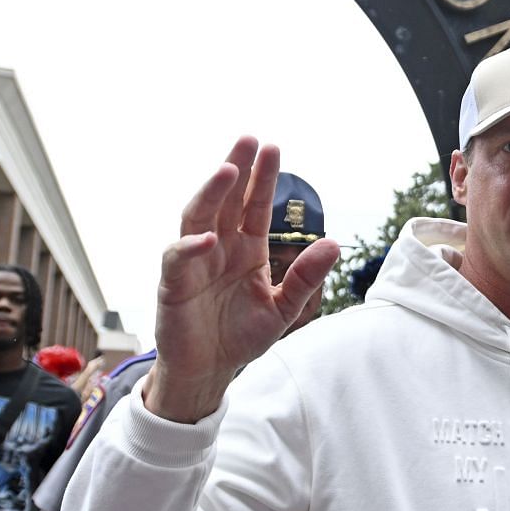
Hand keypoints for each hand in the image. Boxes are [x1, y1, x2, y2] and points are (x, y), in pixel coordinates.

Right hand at [145, 138, 340, 422]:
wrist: (209, 370)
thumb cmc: (241, 336)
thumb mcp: (284, 308)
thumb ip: (306, 278)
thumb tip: (335, 244)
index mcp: (246, 249)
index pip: (254, 206)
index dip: (263, 179)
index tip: (272, 148)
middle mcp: (219, 247)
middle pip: (225, 200)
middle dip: (236, 170)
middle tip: (248, 140)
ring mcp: (194, 262)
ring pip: (198, 217)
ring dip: (211, 193)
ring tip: (228, 170)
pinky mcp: (174, 284)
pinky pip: (179, 259)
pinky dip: (191, 247)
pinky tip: (208, 238)